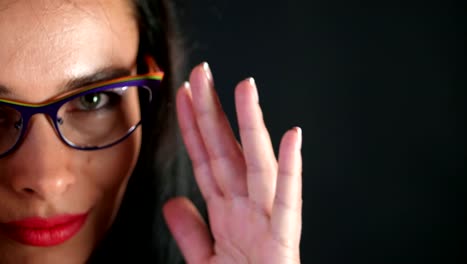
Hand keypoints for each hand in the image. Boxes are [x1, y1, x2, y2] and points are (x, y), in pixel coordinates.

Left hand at [163, 63, 302, 263]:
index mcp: (227, 212)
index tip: (184, 97)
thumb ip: (190, 231)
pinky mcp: (283, 239)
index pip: (205, 159)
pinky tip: (292, 139)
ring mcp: (265, 220)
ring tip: (245, 90)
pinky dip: (291, 170)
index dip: (193, 128)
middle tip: (203, 75)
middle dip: (212, 112)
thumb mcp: (206, 260)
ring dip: (250, 127)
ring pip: (256, 165)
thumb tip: (173, 202)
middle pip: (225, 152)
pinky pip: (288, 201)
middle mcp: (245, 208)